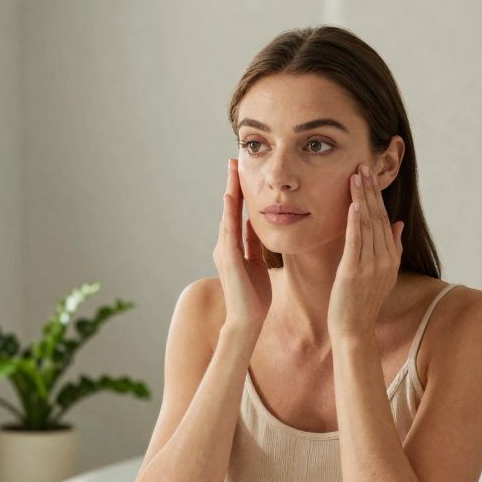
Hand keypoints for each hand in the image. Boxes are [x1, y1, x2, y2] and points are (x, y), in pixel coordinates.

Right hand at [215, 158, 271, 334]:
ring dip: (230, 193)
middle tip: (233, 161)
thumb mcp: (257, 263)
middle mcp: (225, 246)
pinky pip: (229, 231)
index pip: (237, 214)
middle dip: (232, 185)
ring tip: (232, 172)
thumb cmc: (254, 297)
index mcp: (234, 247)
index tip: (242, 172)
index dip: (240, 192)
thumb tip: (254, 224)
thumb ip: (253, 244)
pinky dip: (230, 213)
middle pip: (229, 209)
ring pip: (227, 215)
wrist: (247, 321)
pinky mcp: (229, 259)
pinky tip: (231, 199)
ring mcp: (224, 251)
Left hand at [327, 163, 404, 339]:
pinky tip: (353, 205)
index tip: (371, 175)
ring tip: (356, 176)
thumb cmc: (362, 303)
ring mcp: (371, 265)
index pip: (385, 220)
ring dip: (362, 198)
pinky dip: (355, 222)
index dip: (378, 196)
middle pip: (378, 217)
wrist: (354, 330)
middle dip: (371, 190)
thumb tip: (398, 223)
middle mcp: (385, 259)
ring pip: (368, 225)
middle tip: (363, 165)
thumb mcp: (382, 274)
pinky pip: (356, 242)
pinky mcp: (354, 272)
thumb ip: (392, 248)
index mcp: (391, 258)